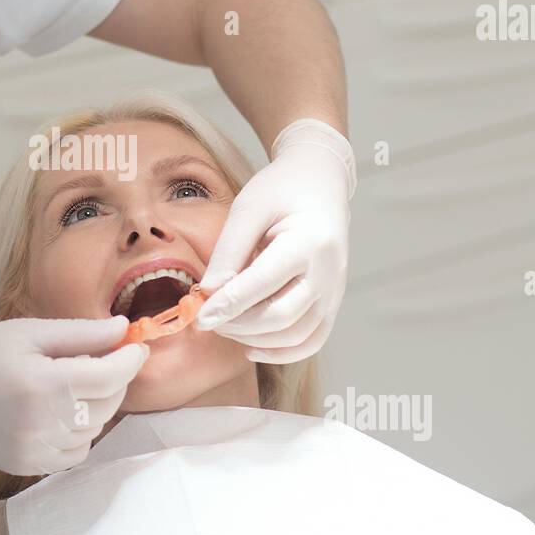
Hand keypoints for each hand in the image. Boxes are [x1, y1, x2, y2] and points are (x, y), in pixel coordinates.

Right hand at [0, 315, 147, 475]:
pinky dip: (80, 431)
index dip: (130, 360)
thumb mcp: (27, 331)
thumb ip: (79, 333)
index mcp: (43, 383)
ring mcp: (35, 450)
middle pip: (107, 405)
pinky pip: (75, 452)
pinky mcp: (28, 465)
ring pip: (95, 430)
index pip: (110, 377)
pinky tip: (62, 410)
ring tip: (77, 383)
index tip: (136, 345)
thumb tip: (123, 330)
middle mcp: (43, 423)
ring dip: (99, 406)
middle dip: (116, 379)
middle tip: (105, 358)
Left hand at [194, 118, 355, 363]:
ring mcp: (335, 290)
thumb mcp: (247, 209)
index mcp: (309, 241)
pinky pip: (311, 340)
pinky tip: (252, 346)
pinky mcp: (333, 302)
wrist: (320, 182)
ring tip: (226, 325)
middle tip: (208, 318)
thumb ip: (228, 252)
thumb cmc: (280, 190)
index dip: (228, 304)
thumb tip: (208, 295)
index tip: (199, 316)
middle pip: (282, 317)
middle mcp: (329, 272)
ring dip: (255, 340)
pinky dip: (281, 352)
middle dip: (239, 325)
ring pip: (297, 336)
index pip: (264, 283)